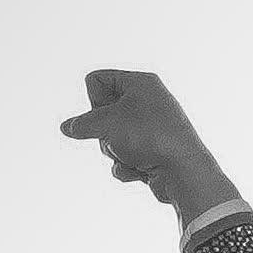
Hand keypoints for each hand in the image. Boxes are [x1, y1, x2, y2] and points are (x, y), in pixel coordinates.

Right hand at [59, 66, 229, 217]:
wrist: (184, 172)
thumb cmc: (149, 137)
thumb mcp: (106, 123)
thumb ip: (81, 124)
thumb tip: (68, 128)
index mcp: (141, 82)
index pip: (97, 79)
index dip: (93, 99)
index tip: (102, 114)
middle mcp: (148, 101)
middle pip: (102, 113)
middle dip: (103, 132)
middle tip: (116, 138)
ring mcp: (152, 128)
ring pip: (112, 138)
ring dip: (114, 152)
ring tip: (130, 155)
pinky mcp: (155, 153)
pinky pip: (126, 157)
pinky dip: (127, 166)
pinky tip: (138, 172)